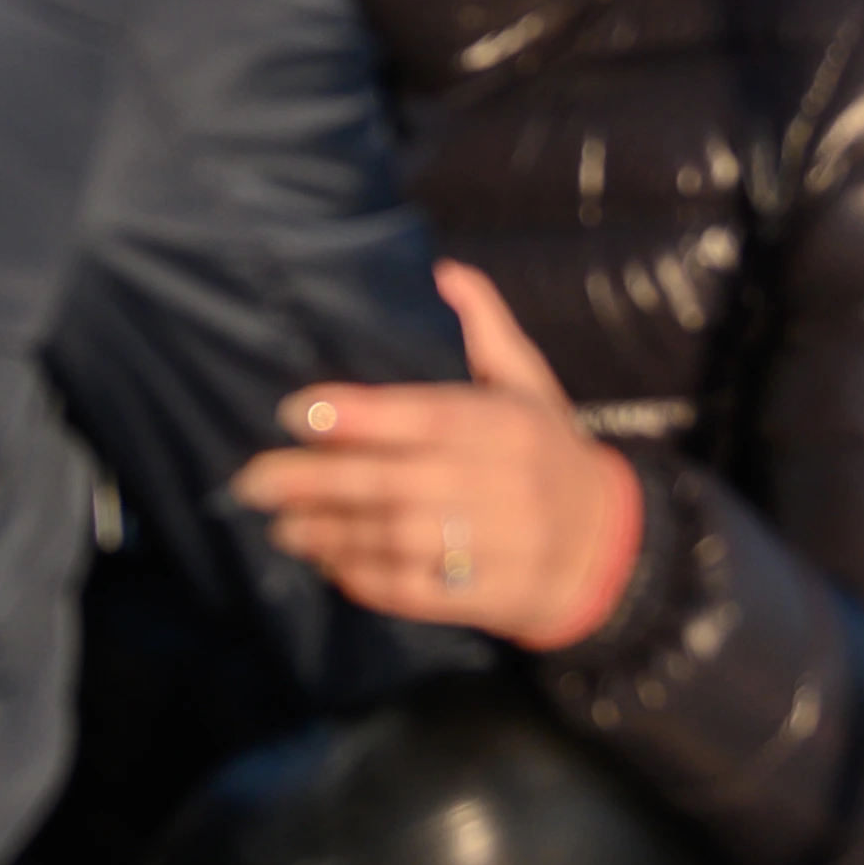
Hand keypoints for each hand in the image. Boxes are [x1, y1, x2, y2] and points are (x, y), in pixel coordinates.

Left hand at [228, 261, 644, 648]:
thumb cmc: (549, 452)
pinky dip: (366, 580)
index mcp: (504, 424)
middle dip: (315, 482)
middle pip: (394, 482)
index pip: (421, 415)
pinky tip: (329, 566)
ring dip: (329, 534)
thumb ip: (485, 328)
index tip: (291, 412)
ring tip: (280, 526)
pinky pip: (417, 590)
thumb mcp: (529, 384)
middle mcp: (501, 482)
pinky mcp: (491, 594)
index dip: (354, 414)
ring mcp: (498, 543)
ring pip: (397, 539)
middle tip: (253, 481)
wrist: (609, 547)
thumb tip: (445, 270)